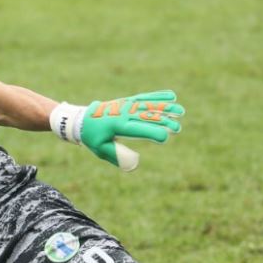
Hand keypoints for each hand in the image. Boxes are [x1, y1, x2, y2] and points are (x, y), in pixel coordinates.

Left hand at [51, 90, 183, 170]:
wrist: (82, 119)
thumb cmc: (92, 137)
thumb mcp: (101, 149)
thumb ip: (117, 156)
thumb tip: (134, 166)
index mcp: (116, 125)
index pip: (136, 129)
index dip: (151, 132)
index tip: (165, 137)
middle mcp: (122, 113)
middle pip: (146, 117)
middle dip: (164, 122)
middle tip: (178, 129)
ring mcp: (126, 105)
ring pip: (148, 105)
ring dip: (165, 108)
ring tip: (181, 111)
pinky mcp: (128, 102)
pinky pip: (144, 98)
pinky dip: (158, 96)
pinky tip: (172, 97)